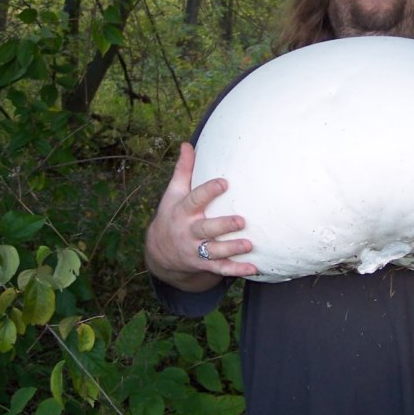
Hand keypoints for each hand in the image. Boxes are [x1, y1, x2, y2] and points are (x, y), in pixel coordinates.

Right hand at [145, 142, 257, 291]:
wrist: (159, 253)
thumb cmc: (172, 214)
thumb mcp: (173, 194)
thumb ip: (183, 170)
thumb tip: (187, 144)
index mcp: (182, 212)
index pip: (194, 200)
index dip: (208, 191)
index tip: (224, 182)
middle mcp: (188, 232)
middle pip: (205, 229)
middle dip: (222, 226)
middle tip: (241, 221)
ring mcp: (195, 250)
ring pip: (214, 252)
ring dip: (231, 249)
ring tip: (249, 245)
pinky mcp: (203, 265)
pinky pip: (220, 269)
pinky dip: (236, 270)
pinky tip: (253, 268)